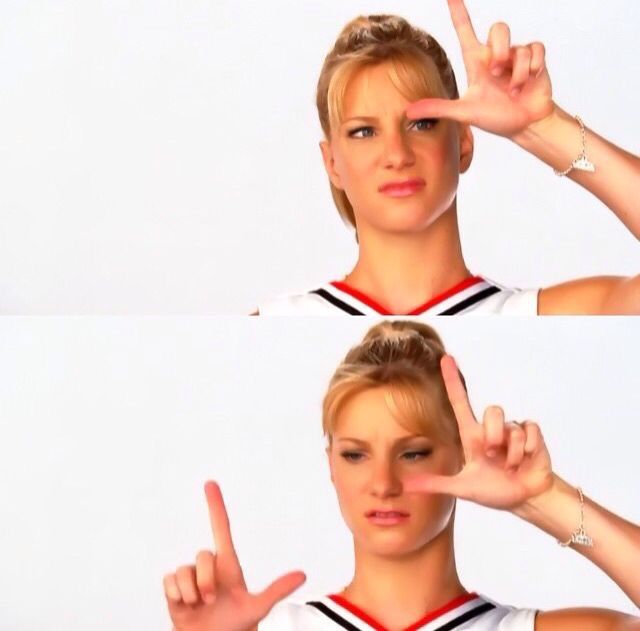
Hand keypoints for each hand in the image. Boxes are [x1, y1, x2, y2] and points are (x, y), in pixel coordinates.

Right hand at [163, 481, 305, 630]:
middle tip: (212, 600)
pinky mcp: (175, 589)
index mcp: (228, 564)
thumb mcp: (257, 608)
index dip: (215, 505)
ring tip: (199, 606)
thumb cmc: (235, 625)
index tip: (210, 483)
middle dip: (205, 580)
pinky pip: (169, 581)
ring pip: (183, 571)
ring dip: (191, 593)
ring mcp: (191, 577)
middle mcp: (208, 566)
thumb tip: (303, 575)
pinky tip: (185, 606)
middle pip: (202, 555)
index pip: (221, 528)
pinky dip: (176, 596)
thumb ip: (277, 590)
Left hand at [405, 355, 553, 510]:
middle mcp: (490, 429)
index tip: (446, 358)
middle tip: (494, 457)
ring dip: (511, 451)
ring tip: (510, 465)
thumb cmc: (494, 491)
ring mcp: (512, 430)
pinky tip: (525, 460)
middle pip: (492, 411)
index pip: (460, 401)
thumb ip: (435, 484)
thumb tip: (405, 485)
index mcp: (472, 436)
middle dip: (494, 436)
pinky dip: (527, 449)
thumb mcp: (462, 488)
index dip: (452, 379)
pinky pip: (529, 430)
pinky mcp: (532, 434)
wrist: (526, 499)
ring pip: (511, 425)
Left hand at [406, 0, 554, 138]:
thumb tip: (408, 111)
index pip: (465, 31)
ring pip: (519, 46)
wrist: (524, 125)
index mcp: (477, 63)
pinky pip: (535, 50)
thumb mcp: (464, 112)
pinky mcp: (535, 58)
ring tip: (513, 90)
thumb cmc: (496, 117)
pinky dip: (532, 69)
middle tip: (498, 75)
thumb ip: (438, 108)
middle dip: (500, 51)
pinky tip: (529, 83)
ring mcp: (516, 56)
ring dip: (518, 72)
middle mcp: (495, 55)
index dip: (459, 12)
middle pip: (499, 28)